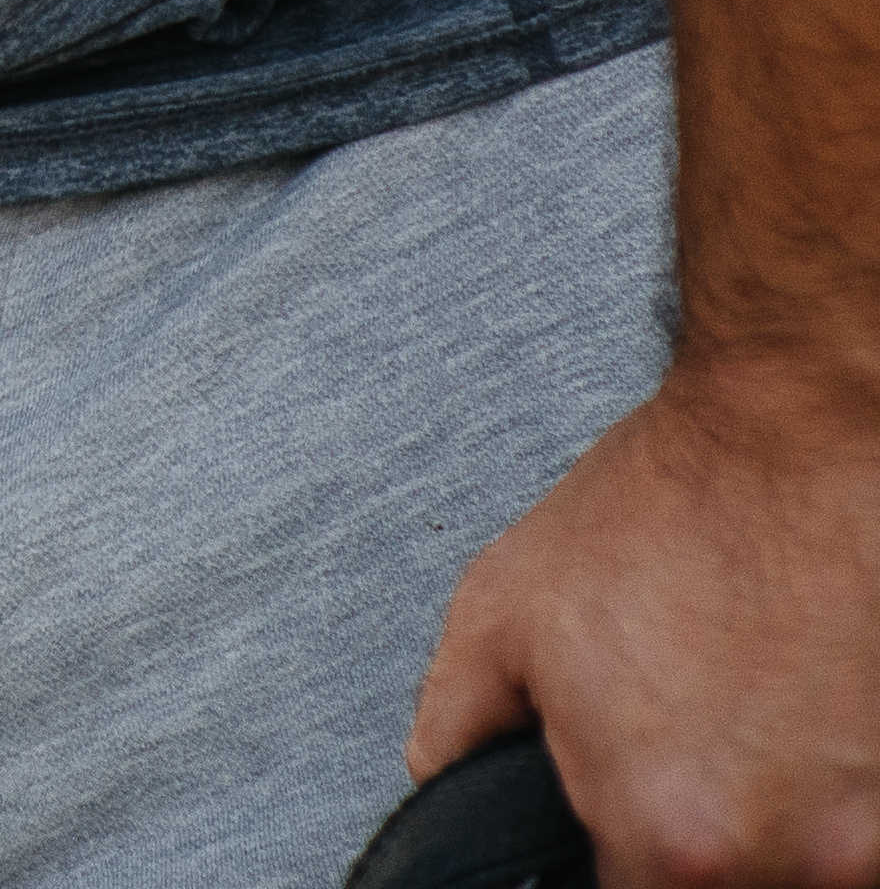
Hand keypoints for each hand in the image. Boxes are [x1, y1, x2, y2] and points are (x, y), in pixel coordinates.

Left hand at [415, 356, 879, 885]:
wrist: (794, 436)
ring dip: (779, 816)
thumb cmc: (661, 514)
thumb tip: (444, 792)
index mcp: (667, 833)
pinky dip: (839, 787)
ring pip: (808, 867)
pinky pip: (867, 827)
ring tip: (756, 716)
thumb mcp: (502, 614)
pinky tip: (810, 711)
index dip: (614, 857)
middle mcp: (787, 855)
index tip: (623, 812)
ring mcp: (874, 833)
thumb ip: (459, 732)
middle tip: (696, 743)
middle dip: (699, 837)